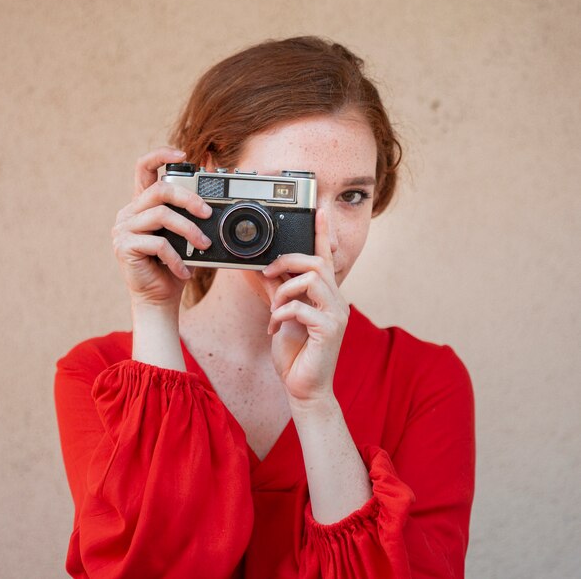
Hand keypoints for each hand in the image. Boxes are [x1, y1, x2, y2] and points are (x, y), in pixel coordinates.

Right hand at [112, 147, 212, 306]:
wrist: (158, 297)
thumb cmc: (174, 265)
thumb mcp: (185, 236)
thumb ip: (191, 215)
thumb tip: (213, 196)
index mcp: (142, 204)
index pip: (144, 168)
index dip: (161, 155)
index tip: (184, 154)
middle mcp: (129, 212)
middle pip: (160, 190)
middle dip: (189, 199)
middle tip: (207, 213)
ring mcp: (124, 229)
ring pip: (161, 215)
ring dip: (189, 230)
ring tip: (204, 245)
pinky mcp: (124, 247)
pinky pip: (157, 244)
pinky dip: (177, 258)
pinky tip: (185, 270)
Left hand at [261, 209, 349, 403]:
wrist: (303, 388)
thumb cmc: (295, 353)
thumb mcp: (283, 315)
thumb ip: (278, 291)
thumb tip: (262, 269)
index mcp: (325, 295)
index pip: (325, 258)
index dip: (321, 234)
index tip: (318, 210)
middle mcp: (335, 301)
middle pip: (317, 262)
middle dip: (287, 261)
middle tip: (268, 273)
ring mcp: (336, 315)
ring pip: (311, 279)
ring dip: (284, 291)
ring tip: (274, 310)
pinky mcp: (329, 330)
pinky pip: (302, 308)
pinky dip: (281, 314)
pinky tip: (274, 328)